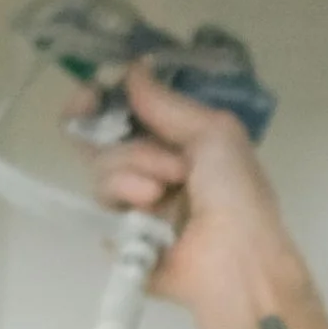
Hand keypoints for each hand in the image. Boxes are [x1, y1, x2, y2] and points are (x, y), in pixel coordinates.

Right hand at [85, 64, 307, 328]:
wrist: (236, 260)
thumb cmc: (236, 193)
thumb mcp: (214, 132)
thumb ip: (166, 102)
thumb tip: (132, 68)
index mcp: (179, 140)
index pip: (128, 110)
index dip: (104, 98)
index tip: (91, 92)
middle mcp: (153, 167)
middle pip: (103, 136)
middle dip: (116, 133)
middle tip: (118, 132)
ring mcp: (134, 203)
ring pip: (102, 166)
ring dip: (134, 167)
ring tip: (165, 188)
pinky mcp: (119, 234)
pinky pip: (100, 203)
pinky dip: (124, 198)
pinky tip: (150, 211)